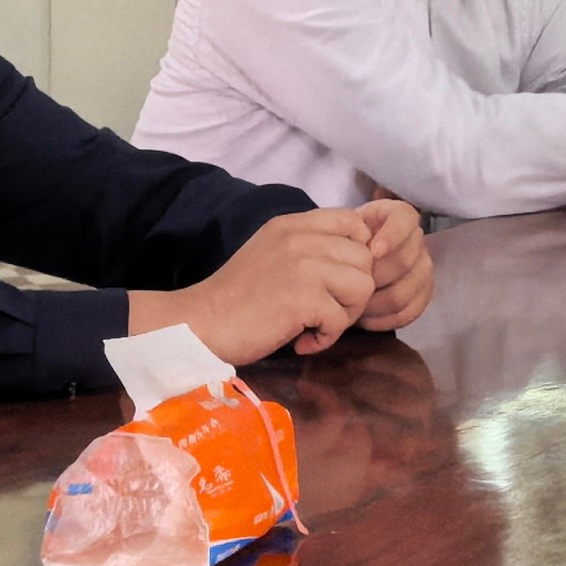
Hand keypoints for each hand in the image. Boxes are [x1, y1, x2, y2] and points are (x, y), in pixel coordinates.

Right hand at [144, 207, 379, 361]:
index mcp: (294, 224)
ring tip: (314, 326)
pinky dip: (324, 339)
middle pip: (365, 261)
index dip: (358, 255)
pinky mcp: (303, 298)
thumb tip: (360, 256)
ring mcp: (303, 265)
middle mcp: (302, 238)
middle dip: (352, 294)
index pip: (355, 224)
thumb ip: (310, 247)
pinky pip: (340, 320)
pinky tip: (300, 342)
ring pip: (362, 288)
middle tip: (323, 313)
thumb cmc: (237, 298)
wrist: (199, 324)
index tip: (337, 282)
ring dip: (343, 316)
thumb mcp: (273, 254)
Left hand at [354, 192, 434, 332]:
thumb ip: (348, 232)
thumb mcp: (341, 228)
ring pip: (404, 291)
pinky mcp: (423, 295)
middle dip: (373, 278)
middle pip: (403, 261)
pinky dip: (385, 319)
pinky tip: (366, 319)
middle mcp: (416, 241)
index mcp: (399, 216)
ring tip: (353, 307)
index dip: (392, 236)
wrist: (346, 263)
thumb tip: (360, 250)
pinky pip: (409, 312)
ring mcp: (422, 268)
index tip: (372, 251)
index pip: (405, 220)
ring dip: (375, 303)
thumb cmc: (343, 243)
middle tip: (348, 286)